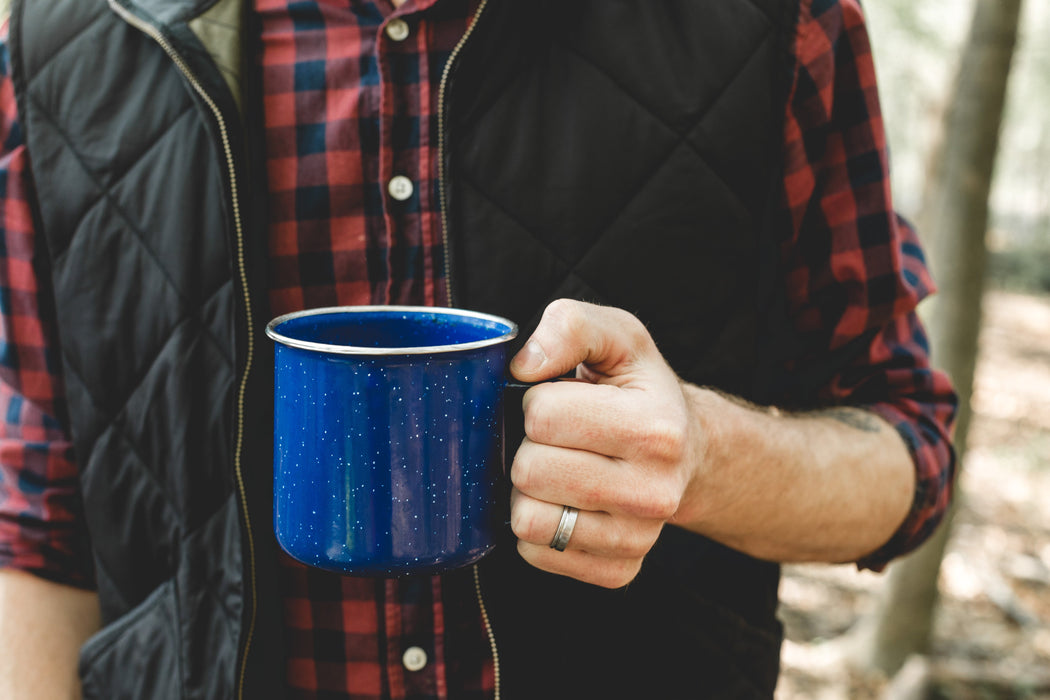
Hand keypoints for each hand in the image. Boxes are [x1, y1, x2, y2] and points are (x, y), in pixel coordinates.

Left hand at [508, 300, 701, 587]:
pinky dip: (538, 526)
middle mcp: (655, 491)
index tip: (562, 399)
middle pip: (530, 471)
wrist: (687, 449)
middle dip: (529, 446)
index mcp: (656, 428)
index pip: (542, 416)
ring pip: (529, 521)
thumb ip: (571, 326)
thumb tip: (523, 366)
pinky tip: (564, 501)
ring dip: (528, 490)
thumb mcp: (617, 336)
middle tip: (559, 438)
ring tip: (558, 467)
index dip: (537, 400)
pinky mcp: (619, 570)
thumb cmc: (640, 388)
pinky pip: (538, 554)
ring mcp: (640, 538)